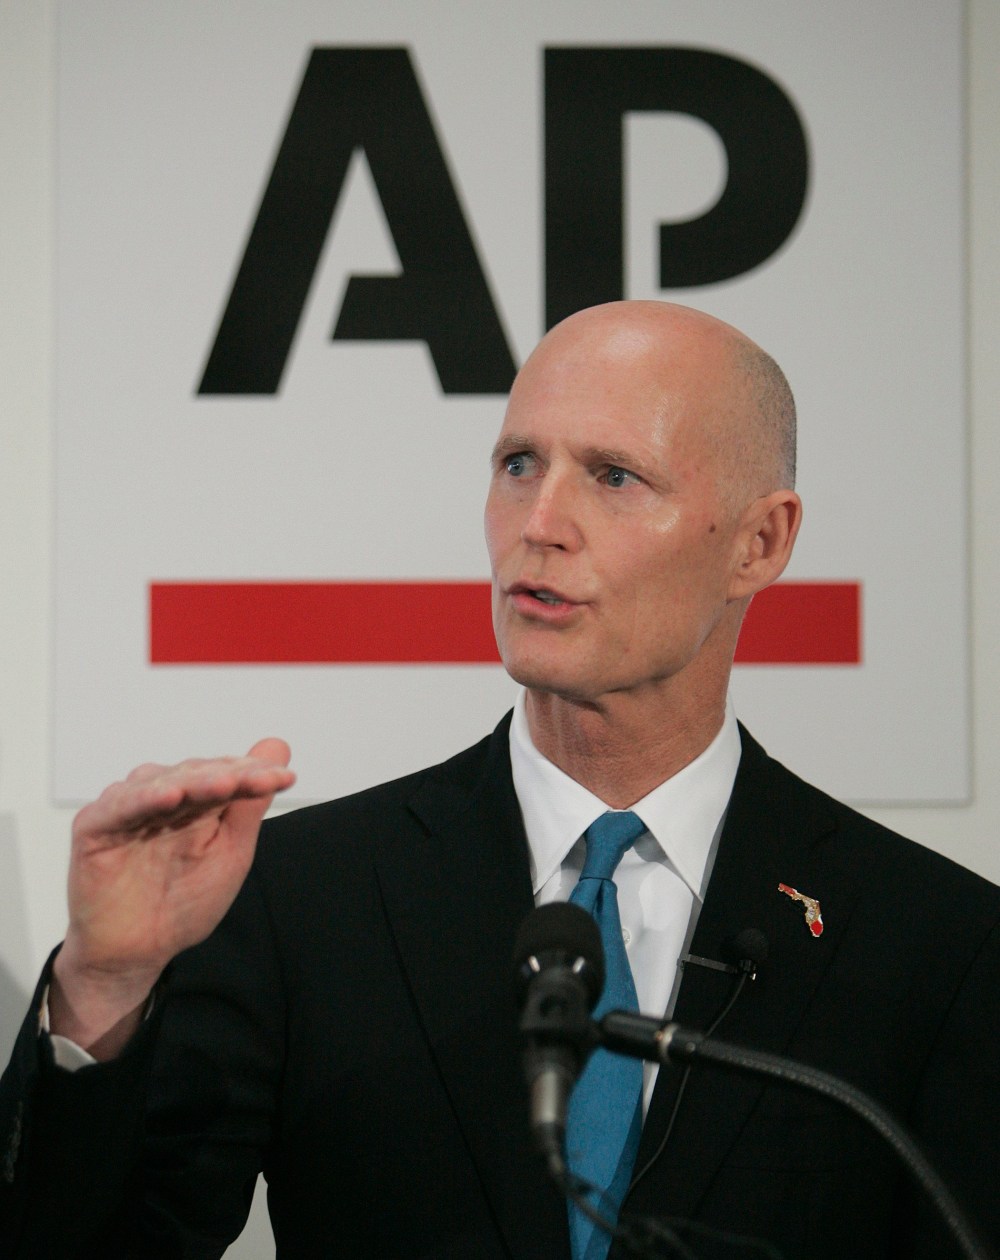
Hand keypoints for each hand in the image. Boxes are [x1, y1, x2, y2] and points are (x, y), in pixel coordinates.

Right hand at [50, 738, 294, 1055]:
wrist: (138, 952)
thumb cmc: (183, 903)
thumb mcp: (230, 853)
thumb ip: (250, 803)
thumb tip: (278, 749)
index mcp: (195, 800)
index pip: (227, 775)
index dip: (255, 774)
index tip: (285, 779)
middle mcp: (161, 795)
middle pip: (198, 774)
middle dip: (231, 776)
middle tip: (262, 779)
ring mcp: (128, 807)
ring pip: (162, 781)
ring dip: (195, 781)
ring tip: (224, 784)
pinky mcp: (95, 824)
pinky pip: (121, 806)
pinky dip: (144, 799)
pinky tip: (169, 797)